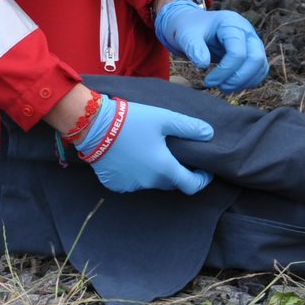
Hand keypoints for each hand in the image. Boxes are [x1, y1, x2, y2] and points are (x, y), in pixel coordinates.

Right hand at [76, 94, 213, 194]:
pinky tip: (131, 156)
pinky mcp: (116, 184)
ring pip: (151, 182)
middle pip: (171, 183)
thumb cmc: (132, 120)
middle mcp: (149, 182)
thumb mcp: (164, 118)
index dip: (202, 180)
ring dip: (155, 172)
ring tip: (150, 150)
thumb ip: (189, 127)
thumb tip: (209, 134)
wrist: (94, 126)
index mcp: (164, 169)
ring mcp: (131, 185)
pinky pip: (133, 181)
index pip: (191, 186)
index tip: (204, 170)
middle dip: (177, 171)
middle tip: (175, 153)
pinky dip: (136, 172)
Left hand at [154, 0, 269, 91]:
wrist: (193, 25)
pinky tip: (230, 85)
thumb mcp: (186, 35)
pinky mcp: (253, 52)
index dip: (224, 71)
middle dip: (238, 78)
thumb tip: (203, 65)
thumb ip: (194, 48)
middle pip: (256, 59)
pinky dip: (248, 81)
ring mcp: (252, 41)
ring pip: (260, 66)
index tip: (208, 81)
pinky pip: (259, 70)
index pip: (237, 52)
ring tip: (223, 87)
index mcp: (231, 23)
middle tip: (219, 87)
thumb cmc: (189, 29)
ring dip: (244, 82)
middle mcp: (246, 31)